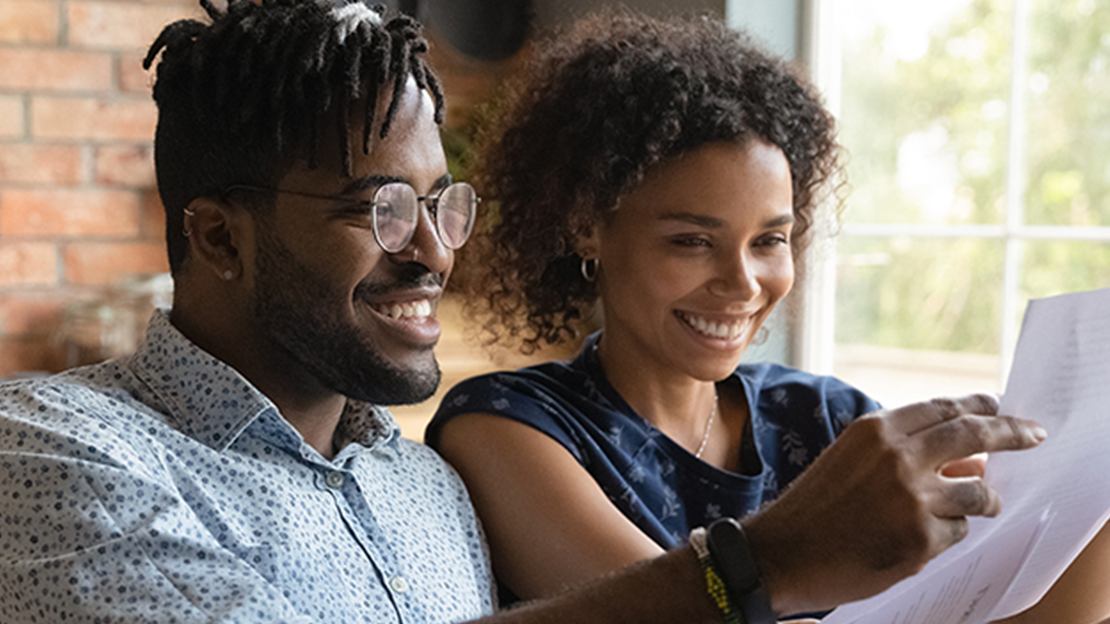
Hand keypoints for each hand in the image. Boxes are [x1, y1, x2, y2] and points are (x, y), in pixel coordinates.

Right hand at [740, 393, 1044, 614]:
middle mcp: (898, 456)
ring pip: (977, 492)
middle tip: (1033, 435)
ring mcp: (912, 498)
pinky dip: (948, 534)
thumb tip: (968, 461)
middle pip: (975, 434)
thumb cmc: (814, 508)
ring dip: (985, 500)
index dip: (979, 407)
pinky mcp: (921, 539)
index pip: (944, 408)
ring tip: (984, 505)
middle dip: (1012, 432)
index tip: (1000, 408)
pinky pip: (956, 532)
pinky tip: (920, 539)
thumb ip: (903, 452)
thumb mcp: (851, 462)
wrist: (781, 554)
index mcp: (876, 429)